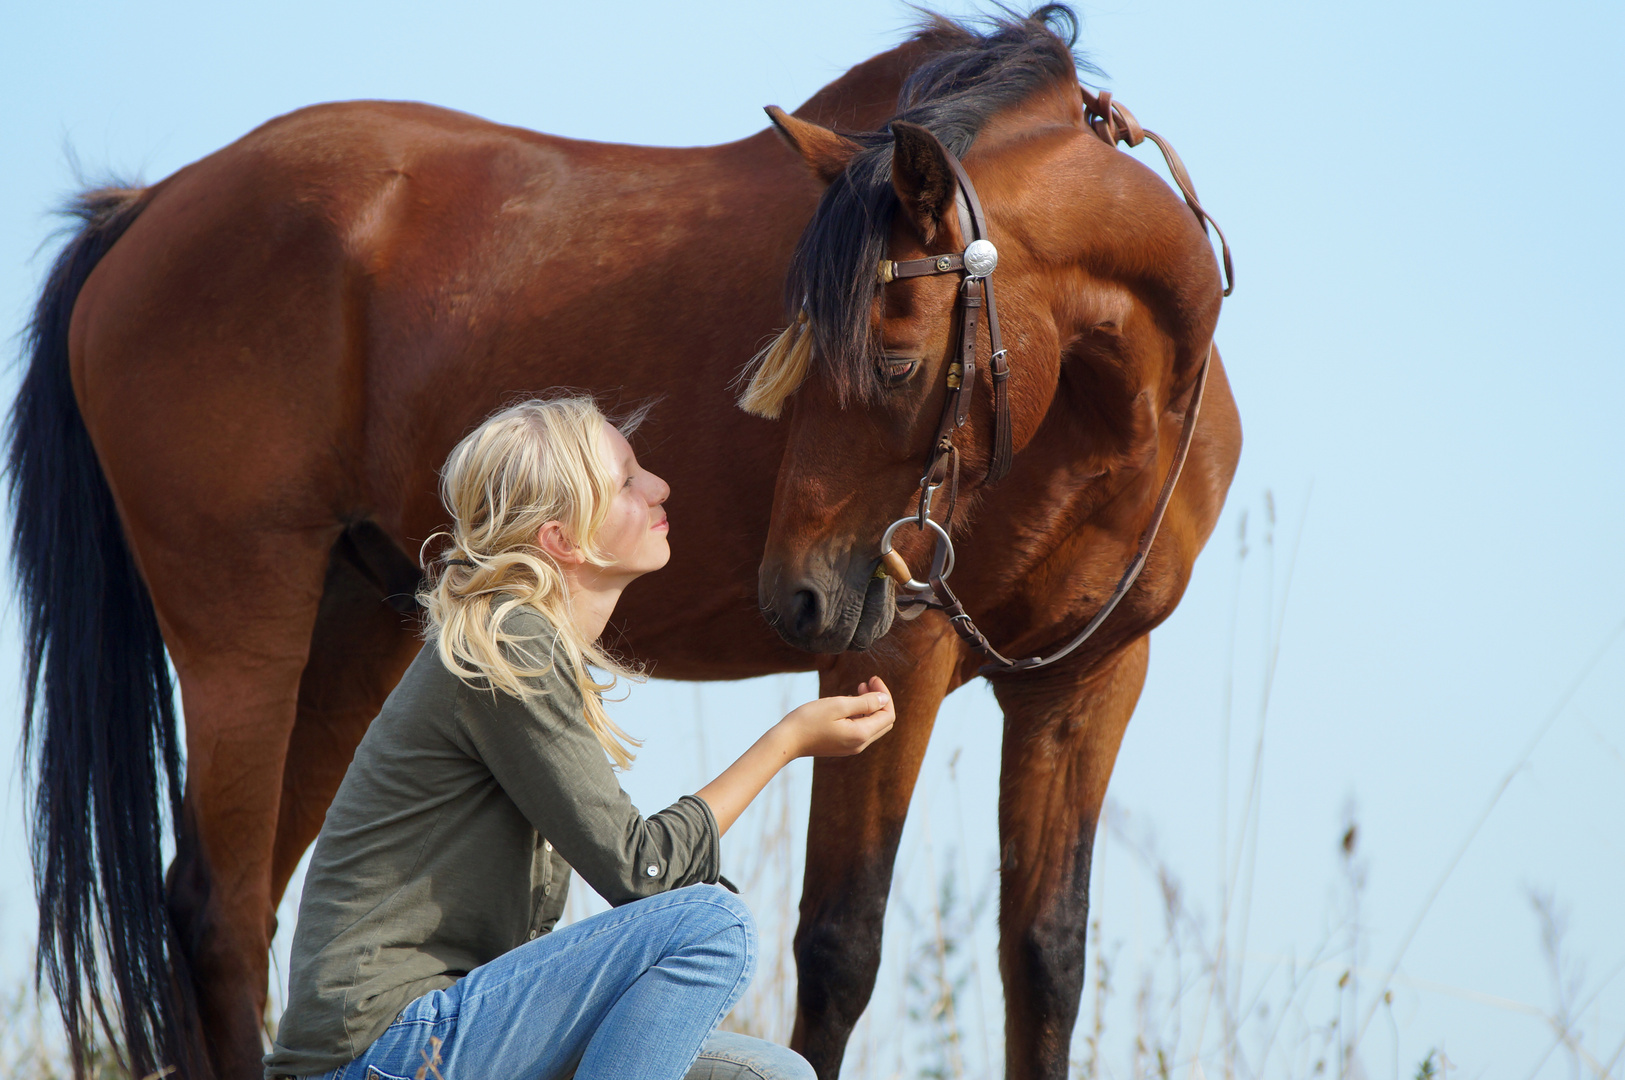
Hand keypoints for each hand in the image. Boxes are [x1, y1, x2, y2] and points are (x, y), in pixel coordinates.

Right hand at [776, 677, 895, 757]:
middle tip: (867, 682)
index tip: (872, 679)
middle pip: (883, 721)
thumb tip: (885, 699)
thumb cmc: (809, 720)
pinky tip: (849, 703)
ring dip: (870, 706)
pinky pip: (860, 730)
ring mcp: (851, 747)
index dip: (885, 695)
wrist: (787, 741)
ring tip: (859, 688)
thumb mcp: (838, 705)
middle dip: (880, 700)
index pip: (888, 714)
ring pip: (873, 726)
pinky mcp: (843, 746)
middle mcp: (860, 744)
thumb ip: (865, 703)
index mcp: (861, 734)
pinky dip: (861, 715)